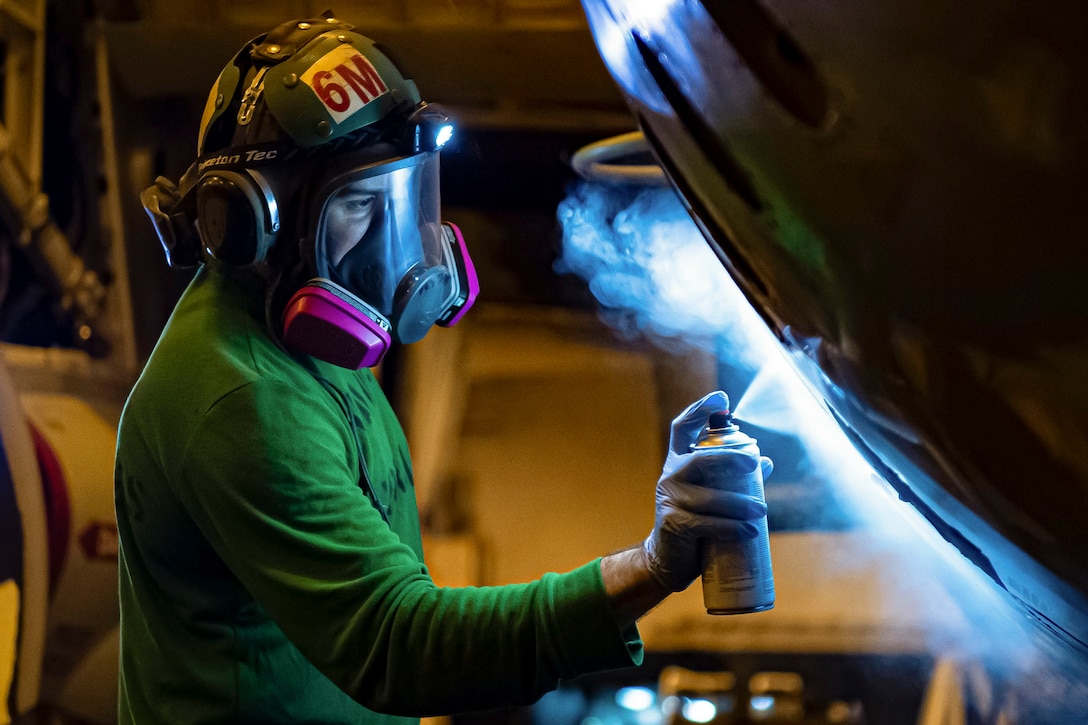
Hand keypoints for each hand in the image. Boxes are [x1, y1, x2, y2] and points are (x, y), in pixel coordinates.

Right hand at [642, 391, 770, 591]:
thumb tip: (765, 461)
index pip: (683, 428)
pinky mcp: (673, 524)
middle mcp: (671, 476)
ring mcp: (669, 500)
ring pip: (708, 497)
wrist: (667, 560)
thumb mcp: (713, 496)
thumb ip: (735, 478)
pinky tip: (749, 530)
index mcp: (680, 463)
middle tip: (753, 463)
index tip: (721, 398)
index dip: (700, 410)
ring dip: (738, 503)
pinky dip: (731, 527)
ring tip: (762, 510)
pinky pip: (706, 523)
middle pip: (699, 459)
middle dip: (728, 457)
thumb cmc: (695, 524)